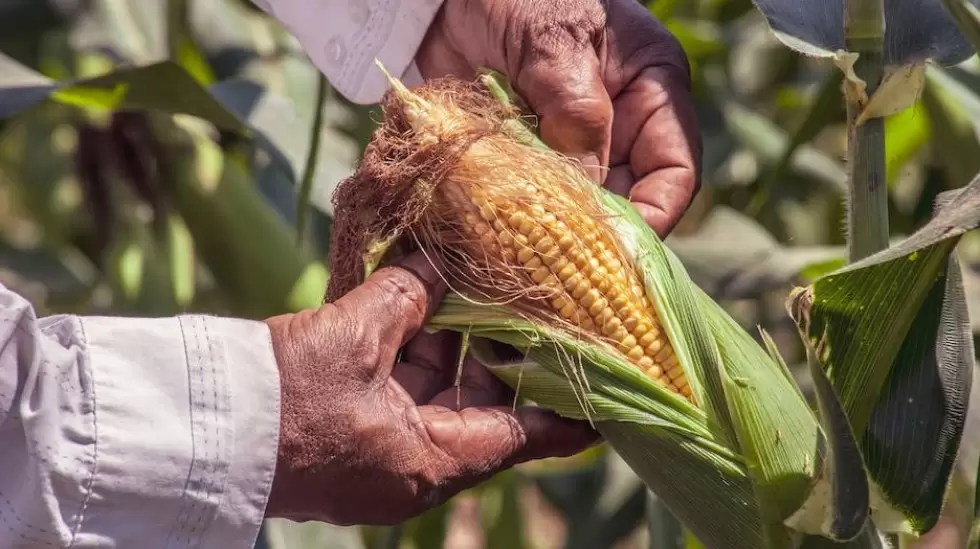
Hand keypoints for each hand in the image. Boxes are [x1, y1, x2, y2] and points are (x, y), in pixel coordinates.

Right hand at [263, 252, 598, 524]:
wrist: (197, 430)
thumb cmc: (283, 399)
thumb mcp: (353, 339)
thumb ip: (405, 297)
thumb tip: (436, 263)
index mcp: (432, 460)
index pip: (525, 435)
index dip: (568, 410)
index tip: (607, 388)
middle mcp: (414, 464)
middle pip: (481, 404)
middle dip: (498, 350)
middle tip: (530, 300)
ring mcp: (381, 450)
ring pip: (436, 390)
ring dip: (449, 340)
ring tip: (473, 284)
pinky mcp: (351, 431)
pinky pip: (397, 388)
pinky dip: (409, 348)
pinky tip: (418, 300)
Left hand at [416, 0, 701, 236]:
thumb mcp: (555, 44)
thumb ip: (576, 113)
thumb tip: (585, 193)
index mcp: (651, 92)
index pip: (674, 171)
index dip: (654, 216)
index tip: (618, 250)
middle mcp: (617, 126)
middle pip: (625, 200)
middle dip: (598, 235)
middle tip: (563, 271)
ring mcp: (567, 143)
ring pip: (576, 208)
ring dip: (552, 233)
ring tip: (527, 257)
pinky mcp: (522, 155)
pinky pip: (530, 200)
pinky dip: (515, 220)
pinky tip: (496, 237)